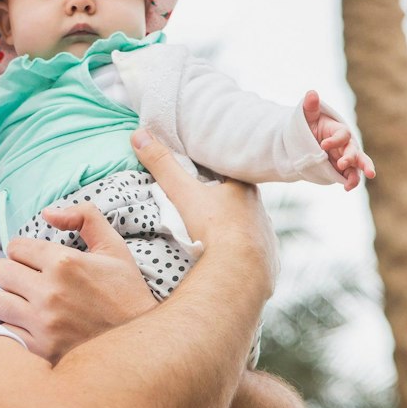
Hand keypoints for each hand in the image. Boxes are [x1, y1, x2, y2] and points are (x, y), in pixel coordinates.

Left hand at [0, 203, 155, 363]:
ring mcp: (43, 323)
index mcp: (65, 262)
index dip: (23, 252)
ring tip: (23, 303)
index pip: (15, 247)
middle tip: (27, 281)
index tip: (33, 261)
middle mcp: (50, 292)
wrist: (140, 342)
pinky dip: (12, 327)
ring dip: (6, 300)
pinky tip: (28, 325)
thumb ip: (85, 217)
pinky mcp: (41, 349)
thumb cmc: (126, 294)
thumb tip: (48, 213)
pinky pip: (5, 332)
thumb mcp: (114, 248)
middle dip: (11, 273)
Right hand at [131, 129, 276, 290]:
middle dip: (223, 203)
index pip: (230, 174)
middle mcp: (261, 211)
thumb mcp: (182, 193)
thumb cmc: (214, 227)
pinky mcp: (267, 263)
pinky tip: (228, 259)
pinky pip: (253, 254)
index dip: (216, 173)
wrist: (239, 272)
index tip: (202, 174)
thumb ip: (162, 165)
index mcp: (244, 189)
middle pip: (238, 201)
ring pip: (247, 227)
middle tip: (203, 206)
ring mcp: (267, 238)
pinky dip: (240, 254)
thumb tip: (139, 135)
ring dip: (232, 230)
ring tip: (213, 235)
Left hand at [303, 90, 375, 190]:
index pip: (343, 134)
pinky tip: (346, 188)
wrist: (305, 140)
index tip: (322, 145)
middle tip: (342, 163)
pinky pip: (349, 175)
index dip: (335, 140)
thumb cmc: (309, 125)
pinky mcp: (341, 169)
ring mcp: (345, 157)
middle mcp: (345, 144)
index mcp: (339, 130)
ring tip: (352, 183)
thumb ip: (310, 106)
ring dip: (357, 172)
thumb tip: (311, 93)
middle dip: (351, 157)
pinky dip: (350, 181)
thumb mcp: (307, 115)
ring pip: (357, 165)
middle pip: (354, 150)